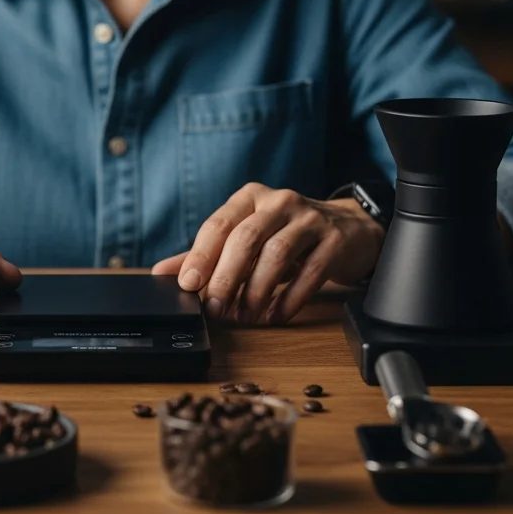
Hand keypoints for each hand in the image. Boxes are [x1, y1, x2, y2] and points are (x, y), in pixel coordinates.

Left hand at [152, 183, 383, 324]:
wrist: (350, 229)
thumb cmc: (288, 235)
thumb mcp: (248, 239)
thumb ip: (207, 255)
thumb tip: (162, 273)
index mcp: (250, 197)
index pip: (219, 224)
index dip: (201, 256)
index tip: (188, 285)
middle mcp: (279, 201)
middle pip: (246, 238)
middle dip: (227, 277)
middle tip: (216, 309)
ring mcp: (310, 218)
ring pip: (277, 254)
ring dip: (257, 291)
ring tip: (247, 316)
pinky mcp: (335, 240)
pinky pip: (310, 271)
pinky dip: (290, 298)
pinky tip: (276, 315)